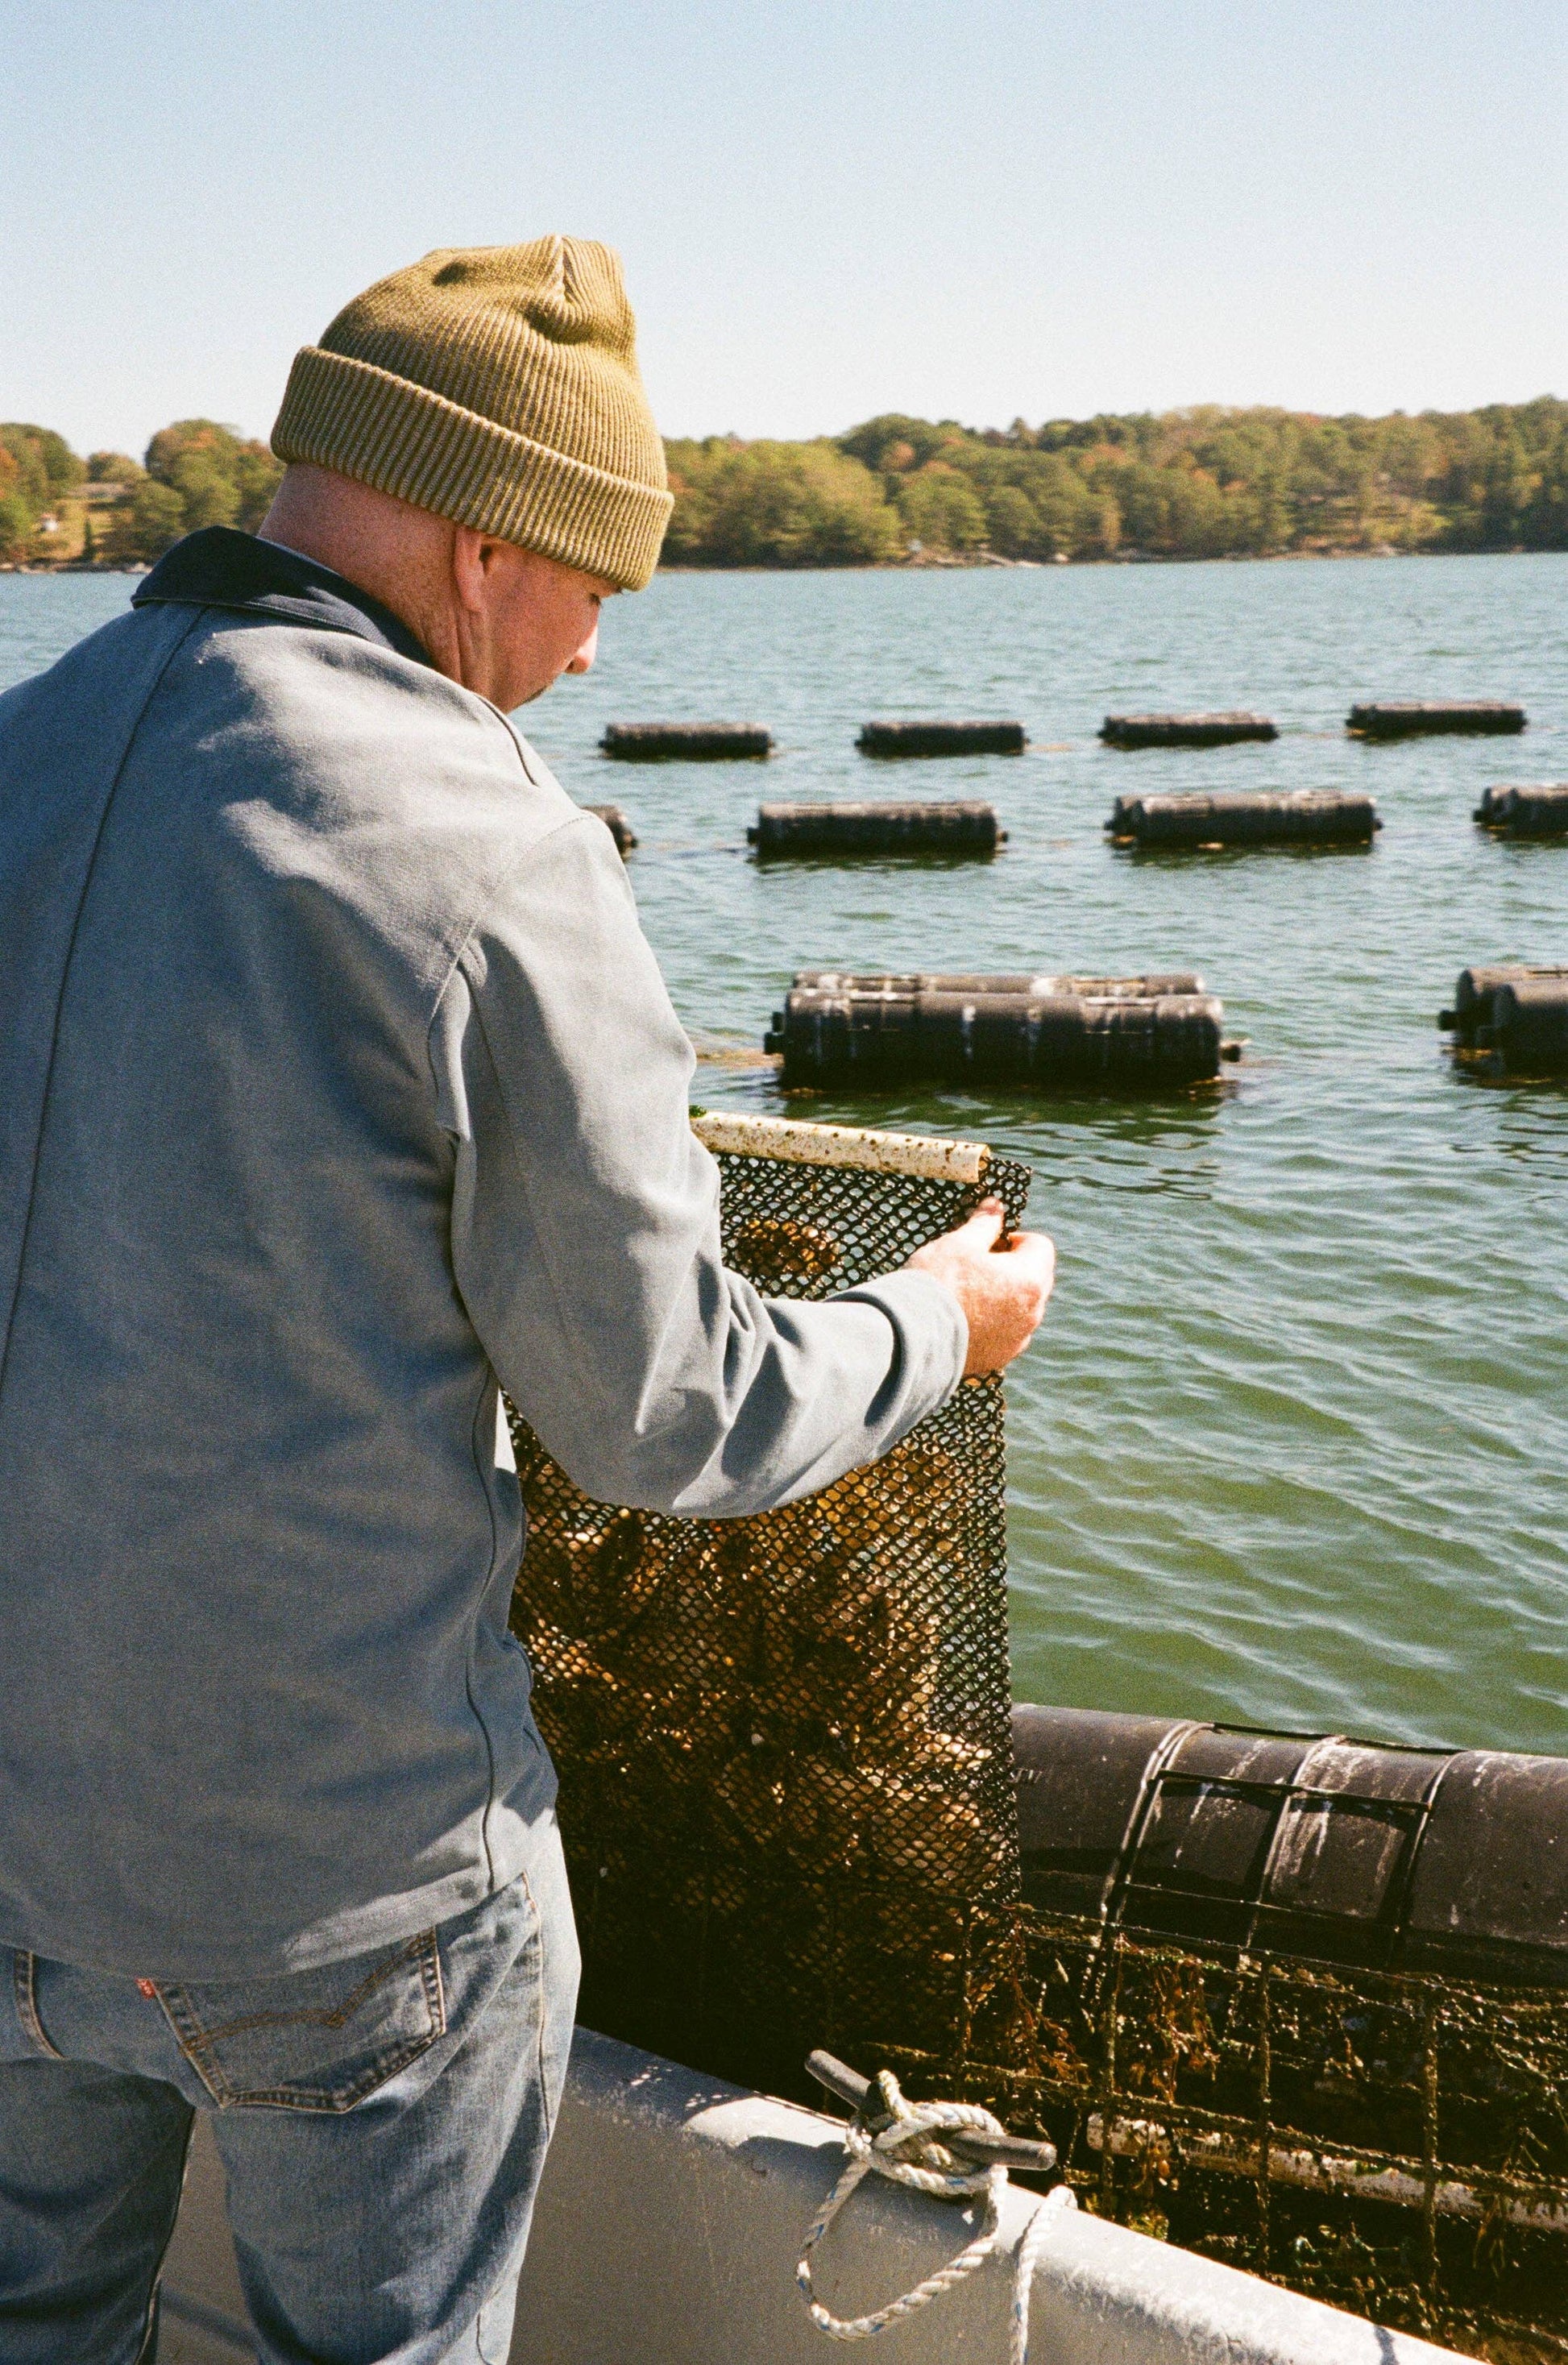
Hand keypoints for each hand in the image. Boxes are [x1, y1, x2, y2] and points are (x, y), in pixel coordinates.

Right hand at [907, 1197, 1054, 1376]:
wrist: (912, 1339)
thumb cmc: (938, 1284)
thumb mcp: (958, 1244)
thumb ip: (983, 1225)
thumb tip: (995, 1205)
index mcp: (1029, 1279)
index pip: (1040, 1246)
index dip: (1016, 1239)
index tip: (989, 1244)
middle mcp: (1031, 1312)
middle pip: (1035, 1278)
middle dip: (1013, 1268)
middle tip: (975, 1267)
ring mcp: (1017, 1339)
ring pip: (1020, 1308)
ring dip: (1003, 1297)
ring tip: (965, 1295)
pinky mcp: (999, 1358)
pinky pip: (1005, 1334)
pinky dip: (992, 1324)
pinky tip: (961, 1319)